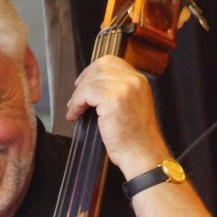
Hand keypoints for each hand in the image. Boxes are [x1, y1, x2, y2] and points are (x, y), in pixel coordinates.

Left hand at [65, 55, 169, 179]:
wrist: (142, 154)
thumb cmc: (135, 138)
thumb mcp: (132, 106)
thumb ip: (118, 92)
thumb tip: (93, 86)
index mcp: (139, 80)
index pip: (112, 62)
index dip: (93, 70)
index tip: (84, 82)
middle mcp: (133, 80)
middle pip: (99, 67)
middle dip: (84, 81)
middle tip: (76, 97)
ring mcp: (124, 88)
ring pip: (90, 82)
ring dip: (78, 96)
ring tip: (75, 110)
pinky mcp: (112, 100)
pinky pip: (85, 94)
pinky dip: (76, 104)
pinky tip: (75, 115)